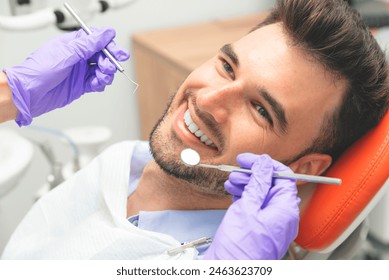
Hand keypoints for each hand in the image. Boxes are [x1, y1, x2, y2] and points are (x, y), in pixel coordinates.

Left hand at [4, 27, 129, 125]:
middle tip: (109, 67)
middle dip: (110, 61)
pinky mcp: (81, 85)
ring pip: (103, 70)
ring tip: (100, 77)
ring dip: (106, 74)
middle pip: (103, 55)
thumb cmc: (39, 71)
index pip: (97, 40)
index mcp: (73, 44)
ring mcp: (80, 71)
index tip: (117, 53)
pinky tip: (95, 84)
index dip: (109, 45)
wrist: (30, 94)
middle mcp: (78, 57)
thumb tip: (105, 34)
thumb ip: (88, 44)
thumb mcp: (66, 53)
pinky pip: (98, 83)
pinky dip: (100, 84)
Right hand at [204, 153, 299, 259]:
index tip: (248, 159)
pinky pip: (255, 206)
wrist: (230, 272)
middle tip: (236, 171)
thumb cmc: (241, 248)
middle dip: (252, 175)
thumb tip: (264, 163)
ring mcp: (270, 223)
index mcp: (286, 209)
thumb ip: (258, 182)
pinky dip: (244, 197)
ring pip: (261, 195)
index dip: (264, 164)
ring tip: (230, 182)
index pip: (283, 177)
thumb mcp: (247, 207)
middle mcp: (282, 216)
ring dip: (246, 185)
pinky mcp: (259, 227)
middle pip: (270, 185)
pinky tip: (232, 193)